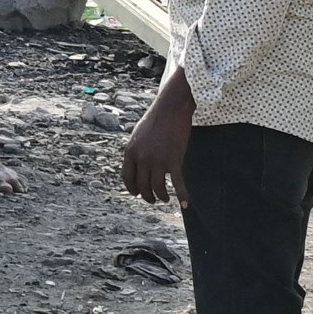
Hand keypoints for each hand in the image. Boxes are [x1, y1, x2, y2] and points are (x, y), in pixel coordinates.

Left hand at [120, 72, 195, 204]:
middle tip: (153, 200)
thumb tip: (137, 165)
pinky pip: (178, 184)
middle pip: (142, 186)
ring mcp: (158, 161)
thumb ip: (136, 151)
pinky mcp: (174, 161)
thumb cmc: (155, 120)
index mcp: (130, 152)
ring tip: (165, 198)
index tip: (137, 193)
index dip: (132, 188)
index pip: (127, 177)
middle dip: (147, 196)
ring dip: (161, 197)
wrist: (170, 109)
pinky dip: (182, 196)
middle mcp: (142, 159)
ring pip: (158, 188)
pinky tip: (185, 204)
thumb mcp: (138, 136)